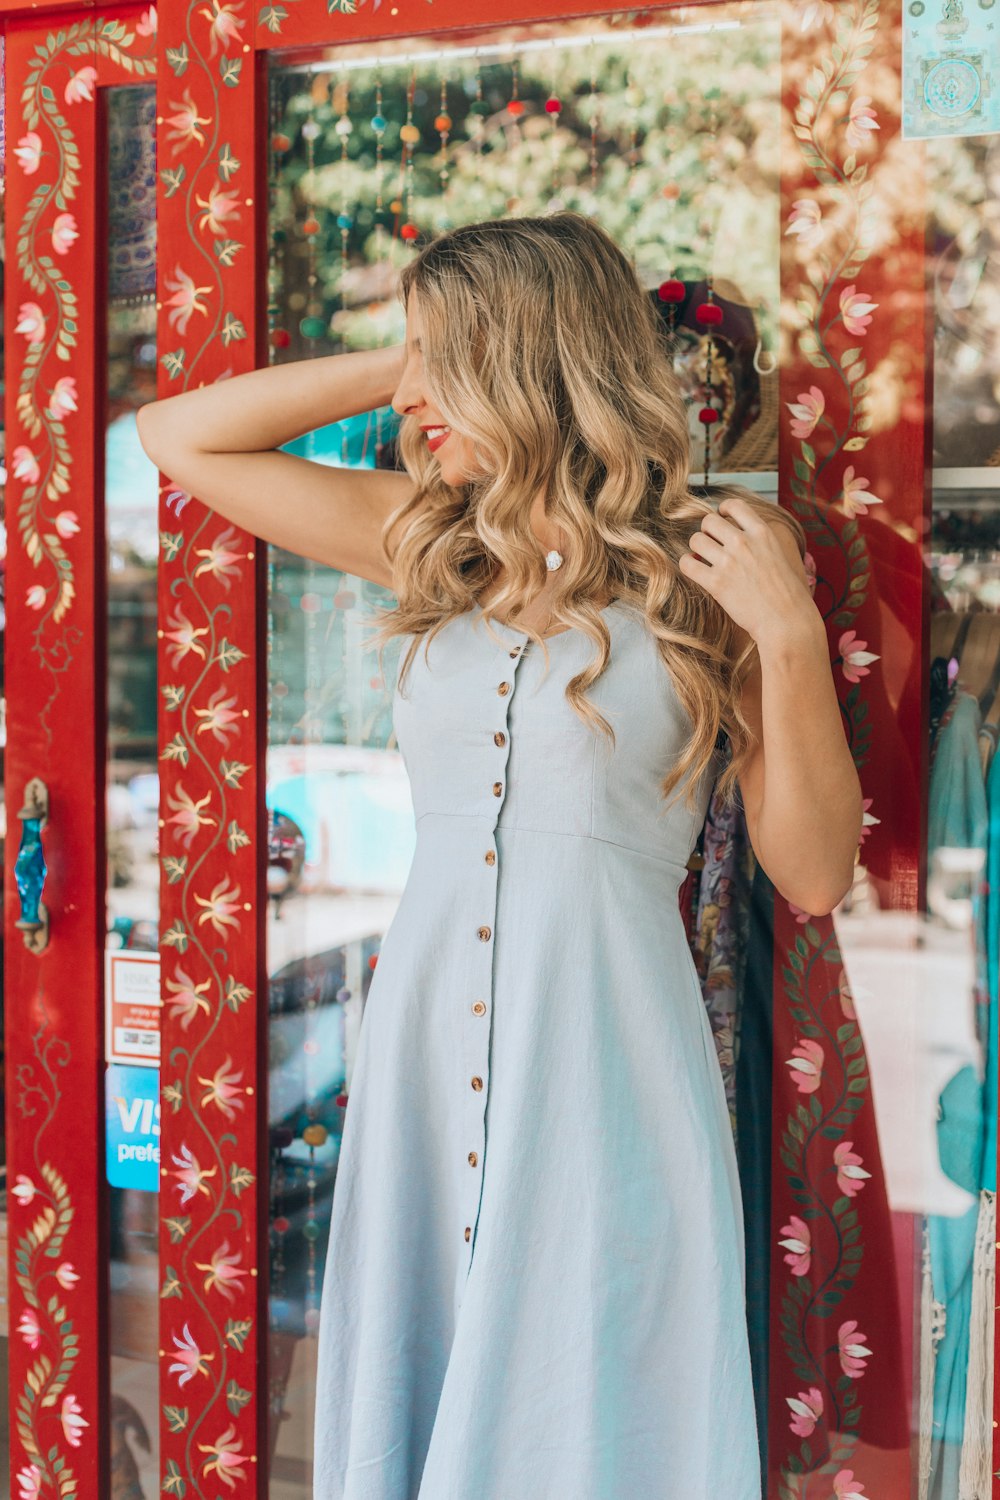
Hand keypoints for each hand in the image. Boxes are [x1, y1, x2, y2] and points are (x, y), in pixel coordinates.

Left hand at [677, 495, 817, 648]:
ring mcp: (729, 562)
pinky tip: (695, 571)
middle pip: (708, 521)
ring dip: (696, 549)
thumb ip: (760, 543)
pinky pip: (687, 564)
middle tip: (711, 545)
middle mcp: (744, 542)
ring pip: (695, 540)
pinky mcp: (716, 583)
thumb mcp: (780, 556)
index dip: (722, 510)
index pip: (734, 505)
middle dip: (706, 532)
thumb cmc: (788, 594)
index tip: (721, 519)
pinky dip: (687, 565)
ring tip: (703, 560)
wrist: (787, 621)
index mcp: (762, 533)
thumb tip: (743, 538)